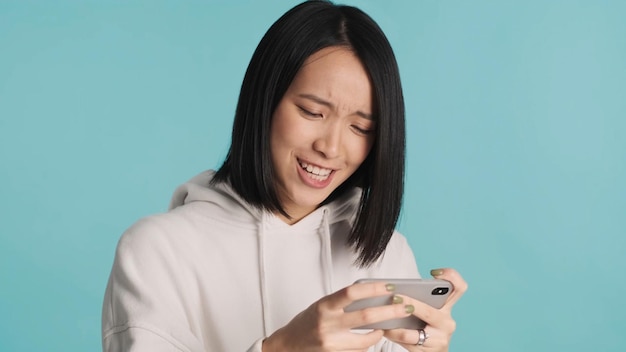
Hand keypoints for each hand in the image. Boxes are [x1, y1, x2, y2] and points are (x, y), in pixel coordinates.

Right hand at [263, 281, 415, 351]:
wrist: (288, 346)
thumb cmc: (306, 322)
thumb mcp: (321, 306)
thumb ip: (342, 302)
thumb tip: (371, 295)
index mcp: (324, 306)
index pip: (352, 292)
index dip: (374, 288)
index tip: (390, 286)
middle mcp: (327, 324)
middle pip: (366, 316)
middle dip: (390, 311)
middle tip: (405, 306)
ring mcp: (332, 342)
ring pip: (366, 338)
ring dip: (383, 330)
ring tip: (392, 323)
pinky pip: (360, 349)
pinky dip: (371, 342)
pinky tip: (377, 335)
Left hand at [383, 268, 467, 350]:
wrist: (431, 350)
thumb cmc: (424, 325)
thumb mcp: (426, 311)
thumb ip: (419, 298)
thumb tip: (393, 289)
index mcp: (447, 307)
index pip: (459, 288)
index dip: (451, 277)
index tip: (433, 272)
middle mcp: (447, 322)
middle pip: (430, 311)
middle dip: (411, 303)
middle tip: (395, 297)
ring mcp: (440, 339)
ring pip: (414, 333)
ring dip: (395, 325)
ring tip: (382, 318)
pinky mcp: (430, 351)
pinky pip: (408, 343)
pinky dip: (394, 335)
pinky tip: (384, 330)